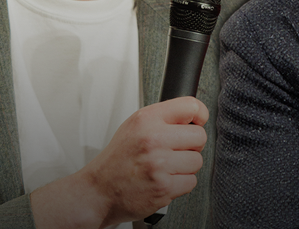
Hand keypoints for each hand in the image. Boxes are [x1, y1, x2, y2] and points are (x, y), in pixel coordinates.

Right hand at [30, 96, 209, 228]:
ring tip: (167, 168)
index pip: (191, 106)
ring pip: (197, 160)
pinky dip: (180, 184)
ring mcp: (159, 164)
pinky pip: (191, 182)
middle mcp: (153, 139)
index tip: (198, 121)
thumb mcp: (134, 126)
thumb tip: (193, 116)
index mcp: (147, 120)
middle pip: (199, 136)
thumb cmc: (117, 160)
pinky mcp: (163, 187)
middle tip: (177, 151)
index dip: (200, 114)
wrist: (98, 191)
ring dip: (185, 167)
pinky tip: (164, 180)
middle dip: (192, 145)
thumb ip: (162, 118)